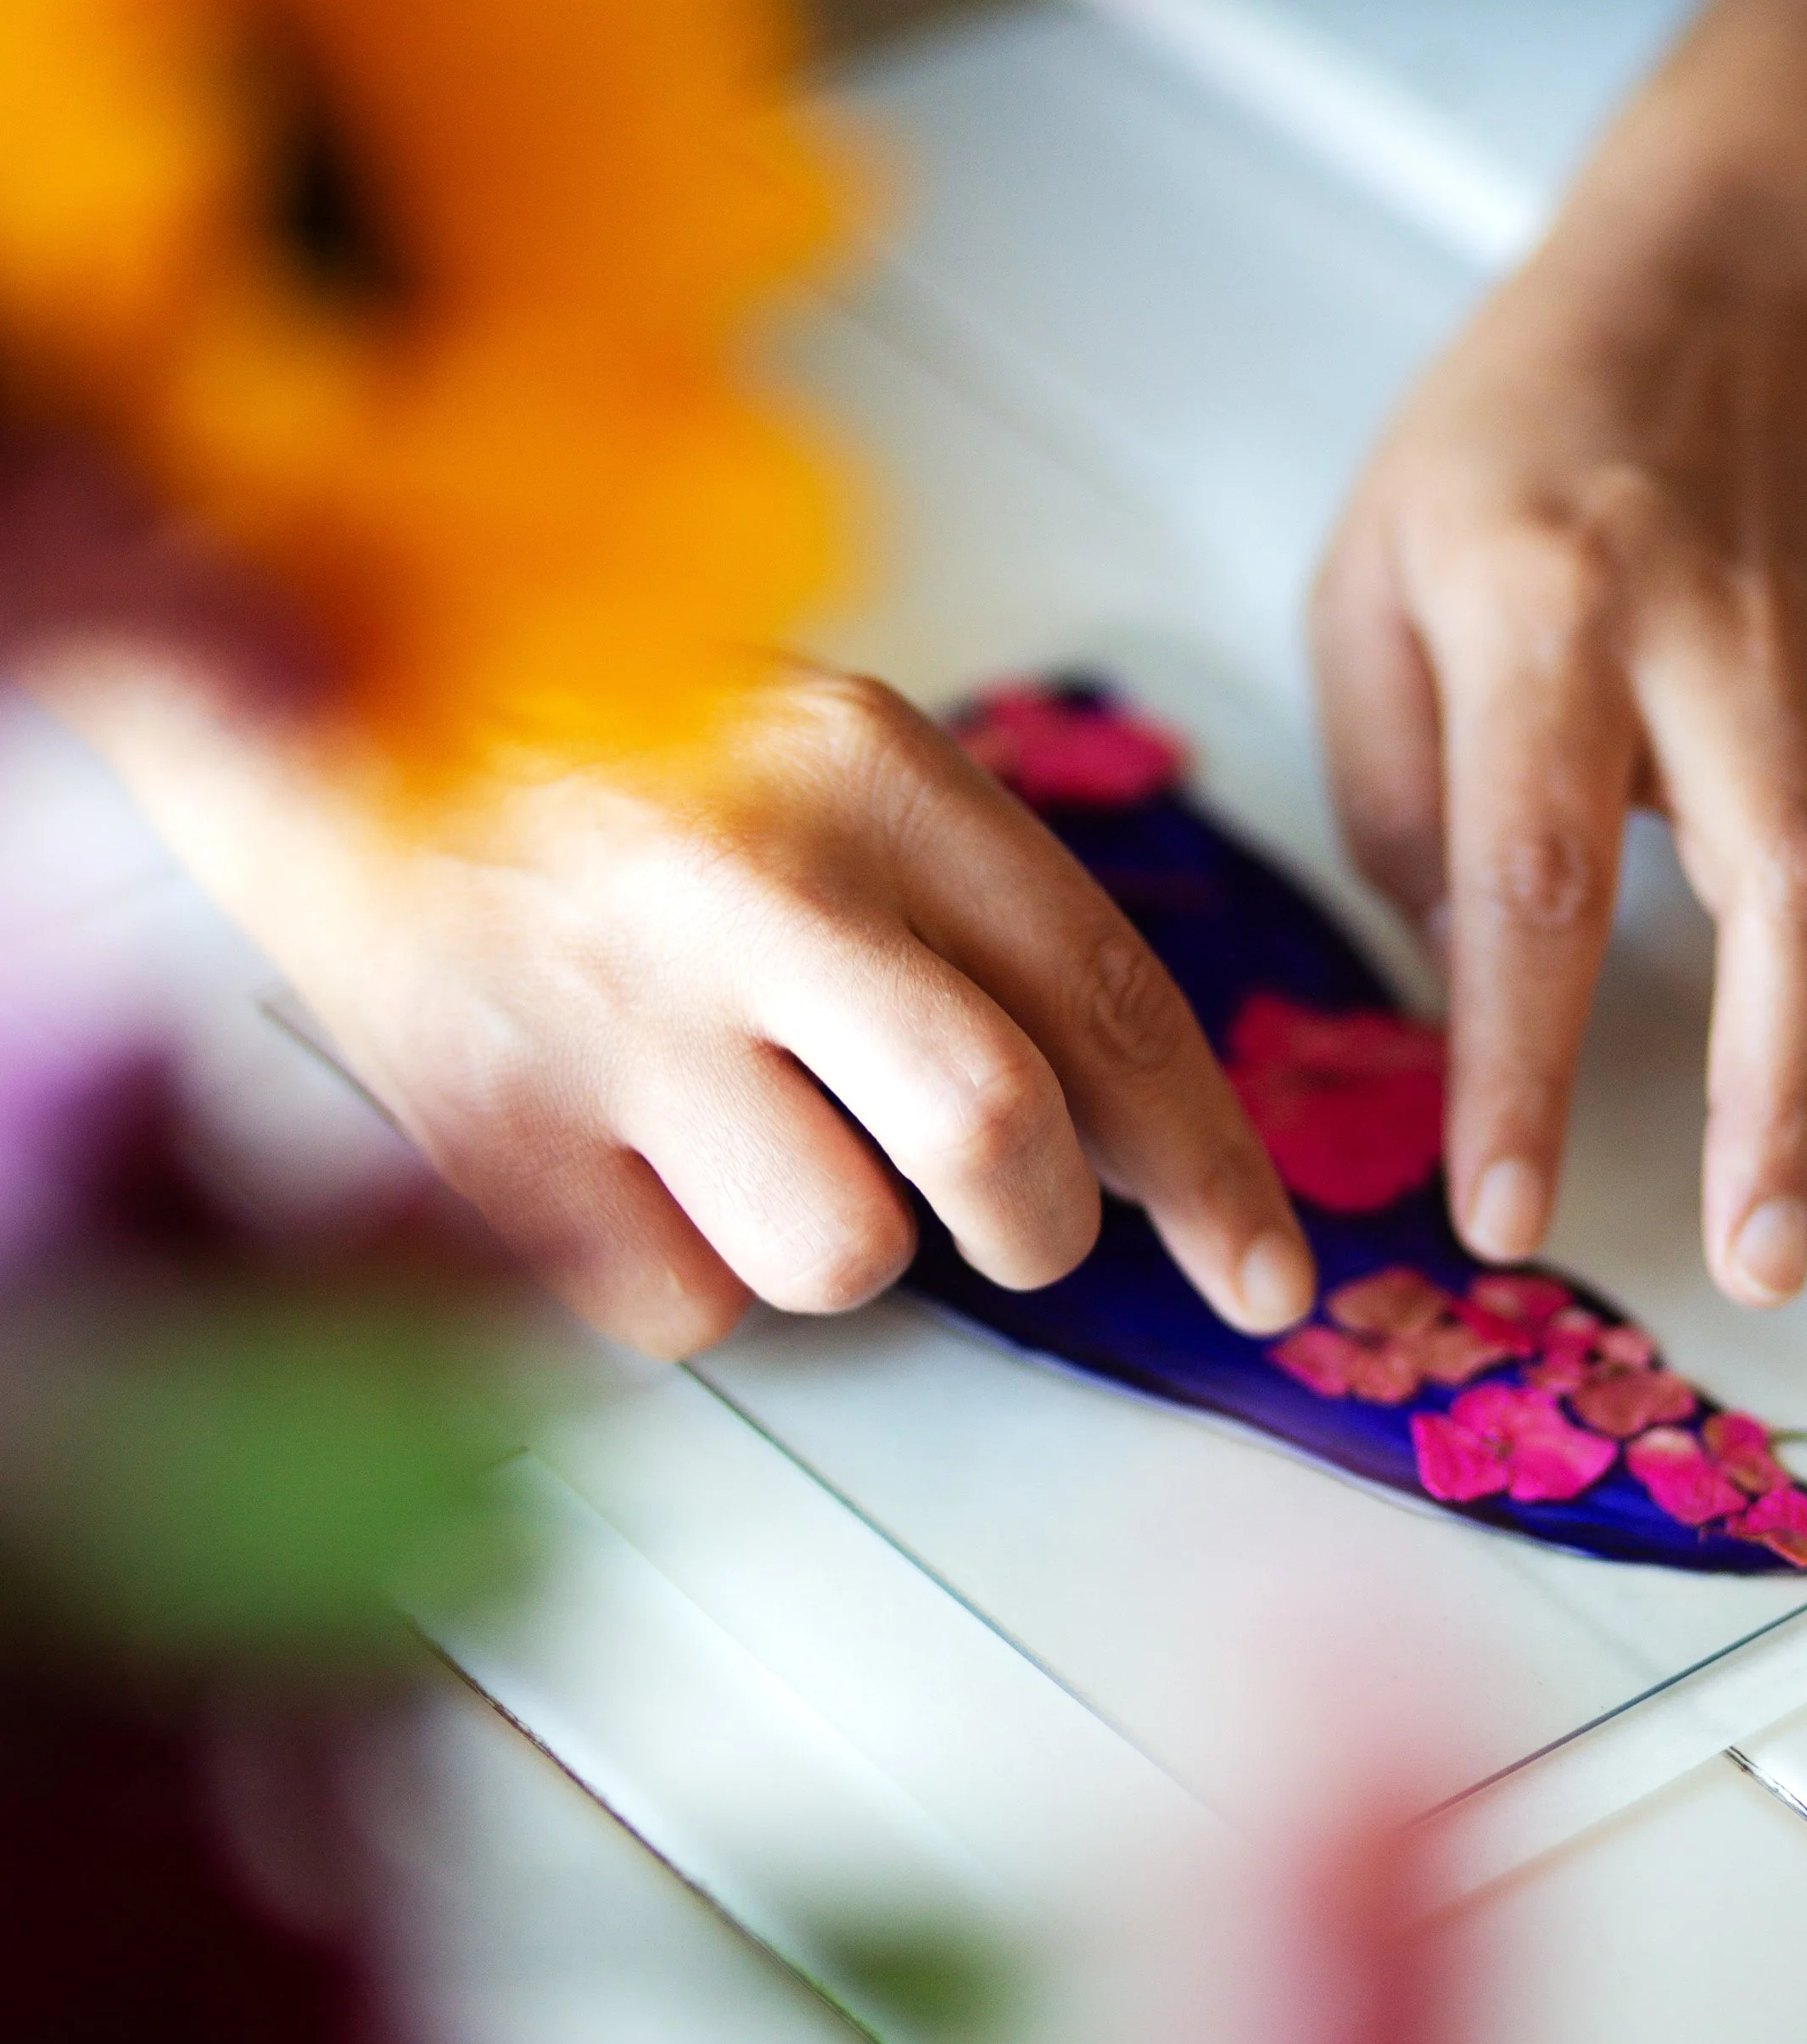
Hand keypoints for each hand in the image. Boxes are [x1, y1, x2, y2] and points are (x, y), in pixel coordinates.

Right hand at [67, 661, 1315, 1357]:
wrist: (304, 732)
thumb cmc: (607, 768)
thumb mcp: (815, 765)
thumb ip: (980, 918)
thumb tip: (1133, 1135)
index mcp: (864, 765)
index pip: (1105, 996)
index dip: (1211, 1163)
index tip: (1264, 1271)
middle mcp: (749, 882)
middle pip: (997, 1142)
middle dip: (1052, 1232)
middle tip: (1031, 1236)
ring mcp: (609, 1017)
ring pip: (842, 1258)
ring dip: (831, 1236)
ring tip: (734, 1125)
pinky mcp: (489, 1140)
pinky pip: (683, 1311)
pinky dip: (683, 1267)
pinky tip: (621, 1149)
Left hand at [1312, 197, 1806, 1306]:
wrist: (1716, 273)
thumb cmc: (1506, 448)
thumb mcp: (1370, 586)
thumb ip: (1389, 785)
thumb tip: (1464, 965)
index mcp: (1541, 615)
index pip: (1528, 873)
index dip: (1519, 1059)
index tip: (1507, 1211)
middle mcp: (1713, 633)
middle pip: (1783, 882)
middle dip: (1779, 1089)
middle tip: (1758, 1258)